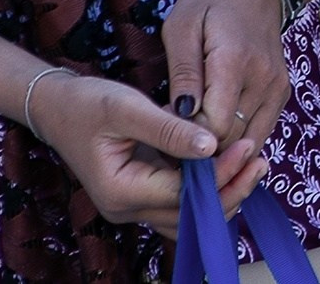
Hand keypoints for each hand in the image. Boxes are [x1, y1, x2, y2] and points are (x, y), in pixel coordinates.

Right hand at [30, 69, 267, 234]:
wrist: (57, 108)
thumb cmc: (88, 104)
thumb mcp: (127, 109)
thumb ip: (169, 130)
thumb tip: (211, 146)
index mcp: (121, 191)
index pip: (183, 194)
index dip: (219, 175)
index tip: (248, 147)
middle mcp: (127, 208)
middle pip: (189, 215)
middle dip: (229, 190)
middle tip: (261, 160)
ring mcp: (134, 205)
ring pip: (188, 215)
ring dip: (223, 193)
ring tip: (255, 162)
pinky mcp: (142, 193)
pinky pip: (181, 202)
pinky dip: (207, 188)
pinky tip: (230, 163)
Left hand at [161, 0, 291, 156]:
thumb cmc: (213, 2)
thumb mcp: (182, 26)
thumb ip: (183, 71)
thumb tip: (181, 114)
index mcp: (234, 61)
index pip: (214, 125)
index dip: (186, 133)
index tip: (167, 118)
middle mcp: (263, 80)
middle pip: (232, 139)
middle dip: (201, 143)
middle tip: (177, 125)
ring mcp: (277, 88)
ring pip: (248, 141)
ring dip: (220, 145)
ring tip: (196, 127)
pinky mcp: (282, 93)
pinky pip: (260, 131)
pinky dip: (239, 138)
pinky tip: (218, 124)